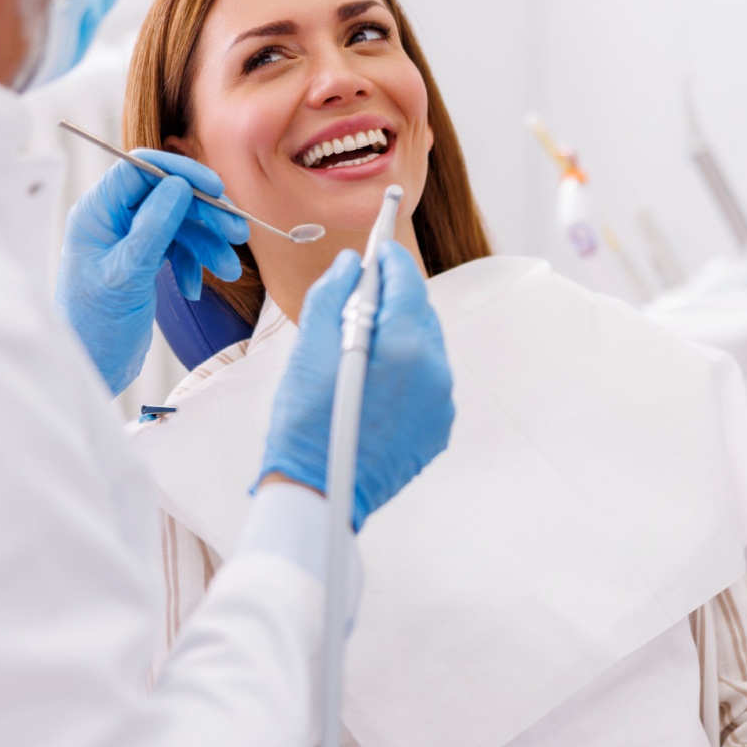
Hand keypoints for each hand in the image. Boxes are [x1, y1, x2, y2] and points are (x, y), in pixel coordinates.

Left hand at [56, 150, 249, 395]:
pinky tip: (194, 289)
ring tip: (228, 272)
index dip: (180, 172)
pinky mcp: (143, 260)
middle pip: (168, 197)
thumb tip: (179, 185)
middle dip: (205, 215)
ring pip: (179, 224)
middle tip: (238, 233)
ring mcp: (128, 239)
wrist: (94, 368)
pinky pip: (179, 248)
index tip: (216, 189)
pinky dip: (194, 264)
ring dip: (208, 245)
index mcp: (96, 213)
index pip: (140, 170)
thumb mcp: (127, 275)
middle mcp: (111, 220)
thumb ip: (153, 228)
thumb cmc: (95, 326)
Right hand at [260, 243, 454, 529]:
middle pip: (419, 314)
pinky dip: (407, 372)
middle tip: (361, 294)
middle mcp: (435, 371)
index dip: (389, 260)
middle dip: (393, 299)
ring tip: (362, 345)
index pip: (406, 282)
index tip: (377, 249)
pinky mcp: (438, 428)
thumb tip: (350, 264)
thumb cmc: (306, 425)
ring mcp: (441, 403)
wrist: (320, 496)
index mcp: (405, 346)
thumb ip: (333, 296)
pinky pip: (428, 383)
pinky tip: (375, 381)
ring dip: (399, 336)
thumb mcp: (310, 350)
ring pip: (426, 348)